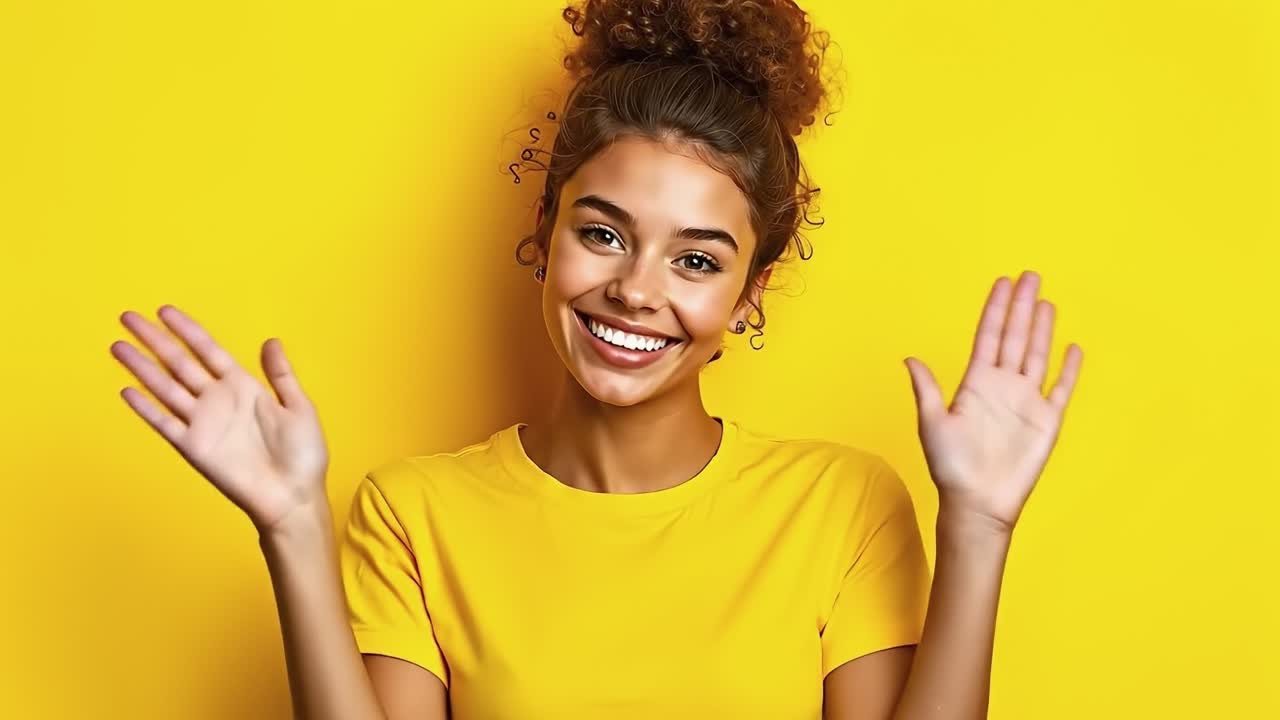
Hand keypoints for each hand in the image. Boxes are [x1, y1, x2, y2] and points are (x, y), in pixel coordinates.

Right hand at [111, 305, 329, 534]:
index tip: (164, 311)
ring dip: (141, 367)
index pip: (208, 351)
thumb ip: (280, 375)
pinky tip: (127, 390)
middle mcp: (218, 401)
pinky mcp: (195, 448)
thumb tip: (271, 341)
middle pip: (179, 363)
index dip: (187, 330)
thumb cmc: (303, 455)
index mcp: (243, 387)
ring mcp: (204, 423)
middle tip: (128, 317)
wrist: (294, 496)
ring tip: (118, 346)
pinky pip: (165, 423)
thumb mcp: (299, 407)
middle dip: (154, 340)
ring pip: (165, 388)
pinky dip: (146, 408)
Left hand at [903, 271, 1082, 532]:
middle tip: (1030, 275)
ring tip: (1045, 300)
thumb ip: (927, 390)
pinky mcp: (1047, 421)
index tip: (1002, 282)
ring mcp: (1026, 401)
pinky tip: (1072, 347)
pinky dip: (1068, 368)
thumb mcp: (933, 424)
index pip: (988, 336)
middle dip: (1021, 306)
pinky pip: (1061, 388)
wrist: (977, 503)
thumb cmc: (950, 468)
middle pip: (1015, 337)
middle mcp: (1002, 387)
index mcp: (975, 383)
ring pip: (1036, 354)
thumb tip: (909, 359)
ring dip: (1042, 328)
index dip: (995, 309)